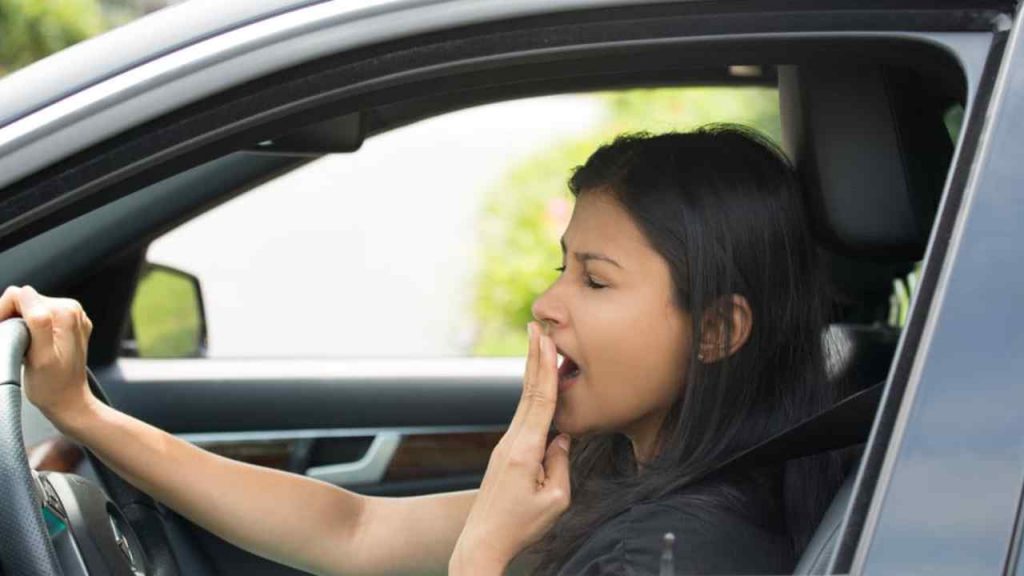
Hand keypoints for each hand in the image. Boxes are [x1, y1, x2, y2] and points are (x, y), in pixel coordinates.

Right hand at [0, 285, 95, 428]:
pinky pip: (37, 316)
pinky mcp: (66, 324)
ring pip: (28, 308)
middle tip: (16, 346)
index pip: (19, 295)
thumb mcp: (40, 356)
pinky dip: (28, 329)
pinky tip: (33, 346)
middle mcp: (71, 309)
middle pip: (24, 300)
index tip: (5, 336)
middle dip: (12, 320)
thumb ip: (37, 322)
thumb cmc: (53, 385)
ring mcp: (71, 316)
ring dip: (20, 325)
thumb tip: (26, 295)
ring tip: (25, 348)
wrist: (69, 401)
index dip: (4, 314)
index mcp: (65, 312)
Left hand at [450, 321, 570, 574]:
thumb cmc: (520, 527)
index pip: (541, 400)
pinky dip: (533, 396)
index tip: (547, 340)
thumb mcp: (555, 500)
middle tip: (536, 325)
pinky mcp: (505, 454)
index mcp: (525, 450)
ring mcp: (505, 446)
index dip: (546, 368)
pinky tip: (540, 387)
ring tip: (540, 346)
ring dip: (533, 372)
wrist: (482, 543)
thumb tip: (562, 437)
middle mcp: (512, 442)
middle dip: (534, 356)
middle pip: (528, 391)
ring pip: (524, 403)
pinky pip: (524, 418)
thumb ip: (561, 462)